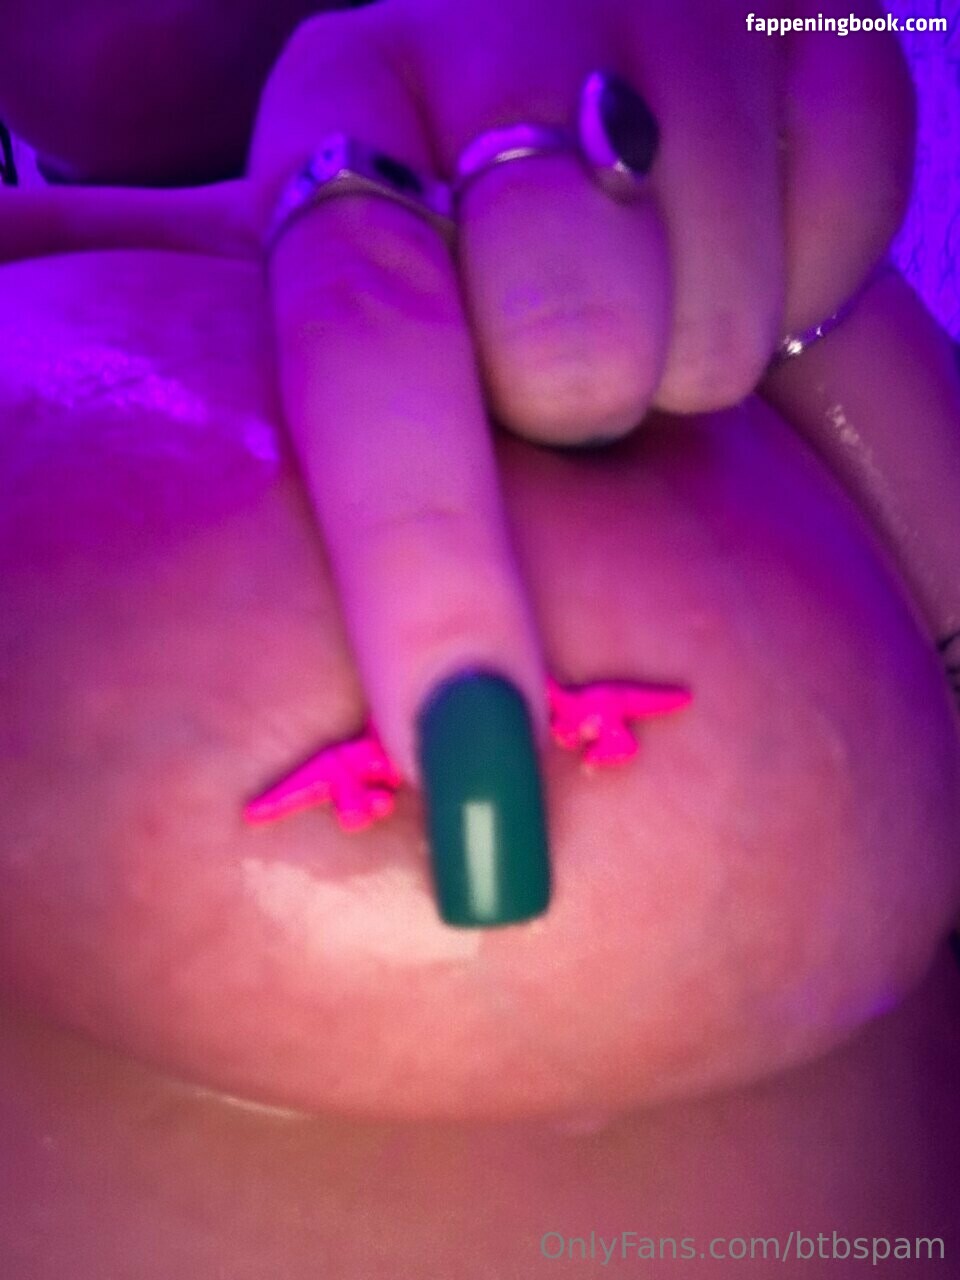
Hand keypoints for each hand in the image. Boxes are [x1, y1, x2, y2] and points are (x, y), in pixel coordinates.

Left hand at [242, 0, 914, 885]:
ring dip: (707, 348)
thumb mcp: (386, 332)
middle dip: (598, 415)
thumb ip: (316, 434)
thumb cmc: (480, 243)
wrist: (604, 73)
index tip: (473, 770)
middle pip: (572, 338)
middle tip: (584, 393)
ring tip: (655, 310)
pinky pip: (853, 189)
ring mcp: (639, 19)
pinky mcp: (794, 17)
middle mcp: (468, 46)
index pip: (372, 349)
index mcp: (337, 140)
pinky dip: (818, 255)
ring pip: (717, 301)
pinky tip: (741, 234)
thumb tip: (414, 655)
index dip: (424, 566)